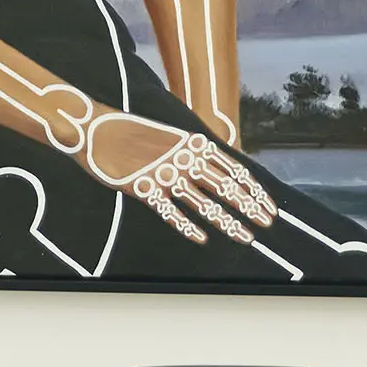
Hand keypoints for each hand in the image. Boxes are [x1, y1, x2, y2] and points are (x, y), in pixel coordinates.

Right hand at [82, 116, 277, 246]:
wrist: (96, 128)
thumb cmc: (135, 135)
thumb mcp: (172, 138)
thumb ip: (195, 153)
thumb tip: (221, 170)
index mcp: (193, 144)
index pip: (234, 170)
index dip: (255, 190)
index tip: (269, 207)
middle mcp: (183, 159)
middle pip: (225, 187)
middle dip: (250, 207)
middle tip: (267, 224)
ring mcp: (163, 174)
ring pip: (203, 203)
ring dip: (227, 222)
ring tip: (246, 237)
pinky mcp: (142, 188)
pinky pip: (169, 211)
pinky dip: (187, 226)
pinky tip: (202, 239)